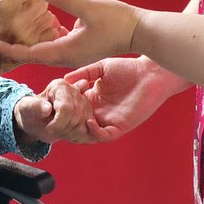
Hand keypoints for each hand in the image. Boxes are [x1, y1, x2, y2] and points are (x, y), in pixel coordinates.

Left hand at [0, 0, 141, 68]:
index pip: (32, 53)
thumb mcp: (88, 7)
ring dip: (31, 42)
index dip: (11, 48)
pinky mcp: (82, 47)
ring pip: (46, 49)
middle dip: (16, 47)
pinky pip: (57, 44)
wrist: (140, 32)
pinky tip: (42, 23)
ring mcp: (76, 53)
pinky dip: (46, 36)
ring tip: (14, 32)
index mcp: (66, 52)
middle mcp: (68, 56)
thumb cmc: (117, 21)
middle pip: (35, 54)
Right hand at [0, 0, 62, 72]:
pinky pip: (50, 33)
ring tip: (27, 24)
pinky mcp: (32, 49)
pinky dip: (44, 33)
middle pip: (43, 1)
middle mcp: (17, 19)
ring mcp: (25, 35)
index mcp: (3, 4)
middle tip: (25, 11)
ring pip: (48, 17)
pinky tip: (32, 34)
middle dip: (36, 4)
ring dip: (40, 18)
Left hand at [13, 79, 97, 144]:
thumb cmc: (31, 112)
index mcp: (59, 86)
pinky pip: (91, 131)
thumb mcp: (25, 109)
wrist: (37, 120)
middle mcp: (75, 91)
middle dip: (64, 130)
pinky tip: (68, 134)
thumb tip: (47, 108)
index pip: (67, 109)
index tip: (48, 128)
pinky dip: (79, 137)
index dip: (58, 124)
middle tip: (53, 129)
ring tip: (59, 130)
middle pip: (77, 118)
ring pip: (85, 125)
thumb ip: (34, 106)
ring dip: (70, 134)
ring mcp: (85, 102)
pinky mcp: (90, 113)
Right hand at [65, 56, 188, 140]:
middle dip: (68, 123)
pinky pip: (104, 135)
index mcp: (93, 98)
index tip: (53, 105)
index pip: (73, 108)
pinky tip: (89, 122)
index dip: (63, 108)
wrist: (151, 73)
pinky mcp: (120, 126)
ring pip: (89, 133)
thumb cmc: (129, 68)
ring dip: (79, 131)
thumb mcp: (101, 68)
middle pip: (78, 123)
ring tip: (71, 123)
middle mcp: (99, 111)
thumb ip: (83, 73)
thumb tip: (64, 79)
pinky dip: (95, 132)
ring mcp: (109, 120)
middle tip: (58, 119)